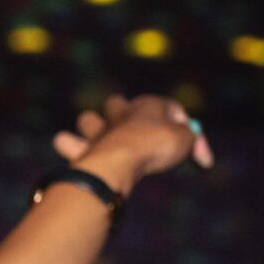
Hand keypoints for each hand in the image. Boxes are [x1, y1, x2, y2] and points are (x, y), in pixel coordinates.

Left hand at [50, 94, 213, 185]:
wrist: (120, 160)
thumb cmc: (156, 145)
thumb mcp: (186, 140)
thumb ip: (191, 139)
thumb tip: (196, 147)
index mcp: (146, 105)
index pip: (168, 108)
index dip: (184, 128)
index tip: (197, 157)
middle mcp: (119, 114)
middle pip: (117, 104)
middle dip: (121, 114)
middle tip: (133, 134)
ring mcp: (98, 131)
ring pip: (87, 119)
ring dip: (91, 130)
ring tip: (99, 143)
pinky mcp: (81, 150)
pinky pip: (65, 142)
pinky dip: (69, 146)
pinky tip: (74, 151)